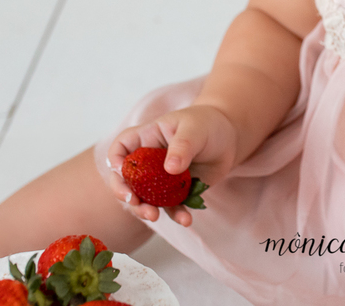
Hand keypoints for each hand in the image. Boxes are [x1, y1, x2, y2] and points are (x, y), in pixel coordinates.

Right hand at [105, 104, 237, 226]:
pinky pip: (172, 207)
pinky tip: (186, 220)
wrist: (229, 139)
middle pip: (127, 179)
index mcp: (147, 138)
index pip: (121, 148)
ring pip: (146, 198)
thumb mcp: (195, 129)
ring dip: (146, 210)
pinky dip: (176, 215)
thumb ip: (182, 146)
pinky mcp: (176, 192)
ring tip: (155, 216)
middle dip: (126, 193)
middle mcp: (148, 161)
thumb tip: (170, 169)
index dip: (115, 161)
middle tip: (135, 203)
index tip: (121, 172)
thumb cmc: (206, 125)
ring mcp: (161, 179)